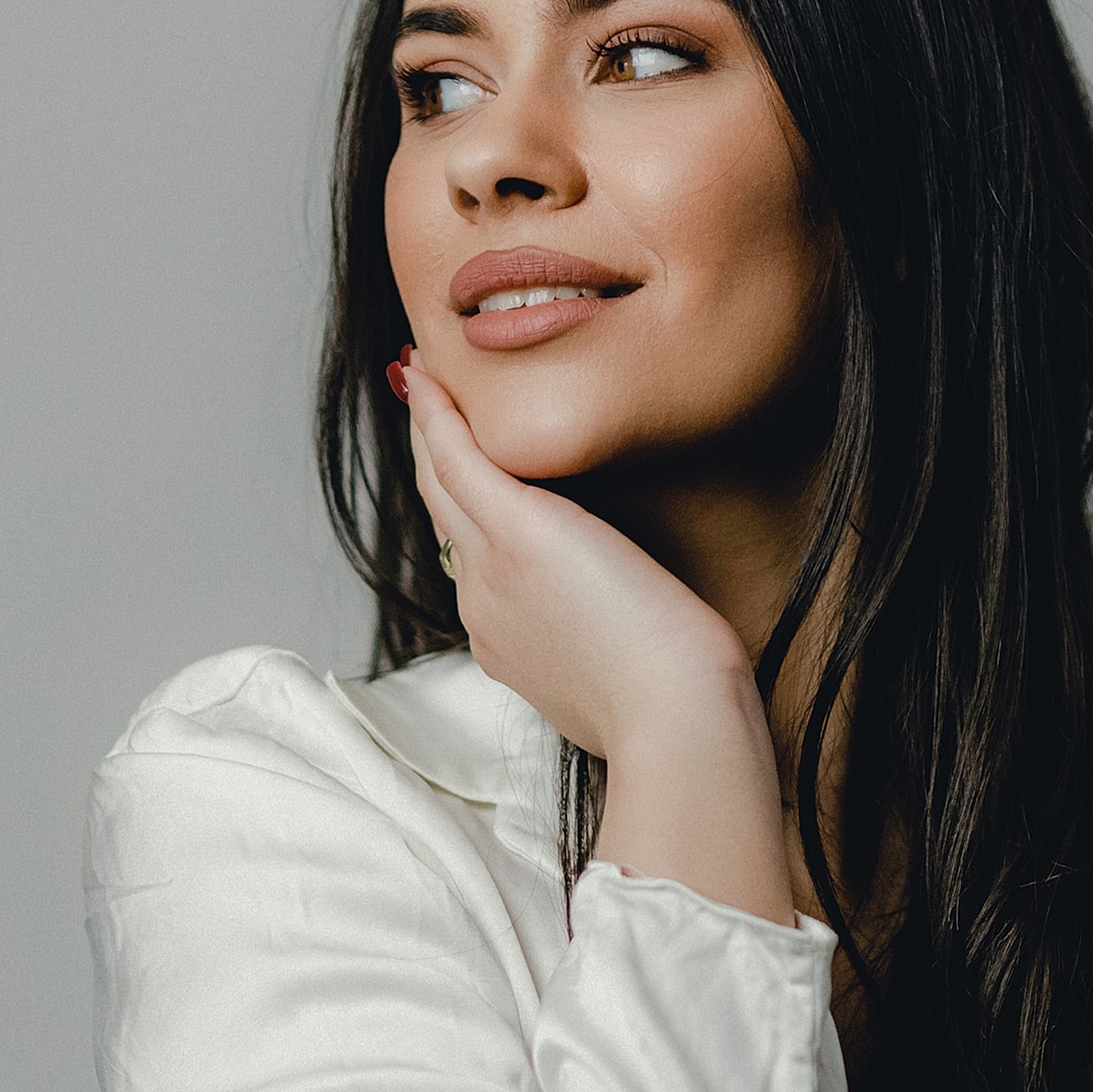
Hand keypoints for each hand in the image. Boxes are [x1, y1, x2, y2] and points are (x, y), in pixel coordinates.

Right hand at [399, 359, 755, 759]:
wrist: (674, 717)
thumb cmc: (672, 706)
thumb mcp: (612, 680)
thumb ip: (592, 645)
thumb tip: (614, 625)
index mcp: (503, 638)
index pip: (470, 554)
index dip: (456, 504)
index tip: (455, 468)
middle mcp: (481, 603)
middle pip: (441, 511)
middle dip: (427, 453)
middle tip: (418, 396)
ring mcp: (490, 569)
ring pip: (441, 481)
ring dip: (426, 424)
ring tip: (420, 374)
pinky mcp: (519, 533)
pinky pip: (458, 460)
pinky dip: (438, 416)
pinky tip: (427, 375)